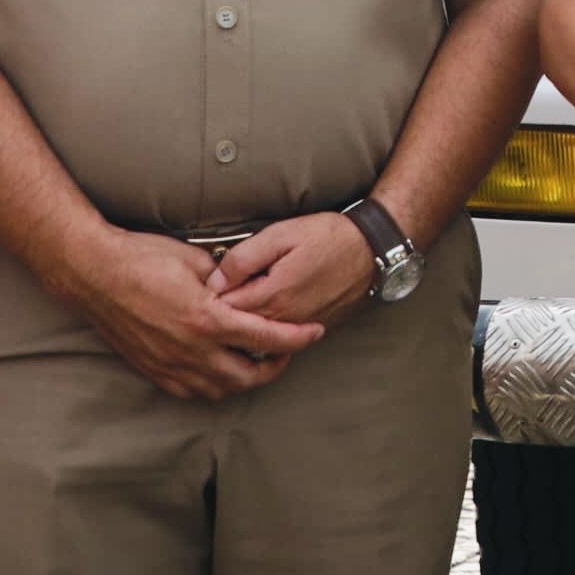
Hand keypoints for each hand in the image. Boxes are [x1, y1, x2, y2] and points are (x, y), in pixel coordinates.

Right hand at [66, 226, 329, 400]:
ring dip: (244, 379)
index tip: (314, 332)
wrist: (93, 273)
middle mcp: (191, 351)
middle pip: (249, 376)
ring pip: (221, 390)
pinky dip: (213, 385)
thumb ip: (227, 280)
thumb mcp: (195, 259)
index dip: (297, 337)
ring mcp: (171, 365)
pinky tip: (218, 369)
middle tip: (286, 352)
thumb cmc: (142, 258)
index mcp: (207, 320)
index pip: (267, 338)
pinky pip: (192, 392)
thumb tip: (246, 286)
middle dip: (275, 367)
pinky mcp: (153, 370)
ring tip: (254, 360)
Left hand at [211, 210, 376, 329]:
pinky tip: (264, 310)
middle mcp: (283, 320)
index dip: (208, 295)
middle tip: (212, 295)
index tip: (203, 283)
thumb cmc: (327, 237)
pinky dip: (266, 328)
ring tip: (236, 302)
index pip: (222, 308)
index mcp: (271, 296)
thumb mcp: (281, 235)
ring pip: (257, 337)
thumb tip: (215, 279)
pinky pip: (280, 339)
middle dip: (221, 314)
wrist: (371, 252)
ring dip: (243, 323)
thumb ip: (244, 258)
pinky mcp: (313, 332)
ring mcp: (299, 329)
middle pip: (236, 328)